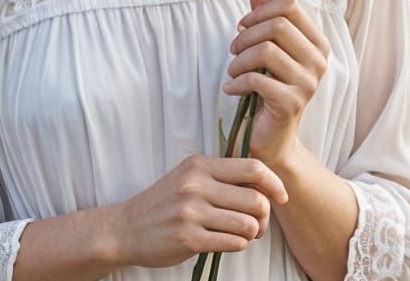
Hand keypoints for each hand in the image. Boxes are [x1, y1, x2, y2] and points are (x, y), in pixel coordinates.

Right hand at [114, 154, 288, 267]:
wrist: (127, 228)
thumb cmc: (164, 203)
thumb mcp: (189, 178)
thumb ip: (220, 177)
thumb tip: (263, 184)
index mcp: (199, 165)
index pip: (251, 167)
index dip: (274, 183)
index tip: (282, 196)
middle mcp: (196, 185)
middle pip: (255, 198)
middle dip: (264, 216)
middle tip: (258, 224)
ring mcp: (192, 211)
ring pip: (248, 224)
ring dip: (252, 233)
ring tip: (242, 234)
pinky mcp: (189, 238)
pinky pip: (234, 243)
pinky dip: (237, 244)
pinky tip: (226, 241)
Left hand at [223, 0, 330, 169]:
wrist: (273, 137)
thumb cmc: (269, 88)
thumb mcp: (267, 50)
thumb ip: (265, 19)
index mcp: (317, 43)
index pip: (291, 6)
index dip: (261, 11)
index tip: (243, 25)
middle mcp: (319, 61)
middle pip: (277, 25)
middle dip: (246, 34)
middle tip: (234, 50)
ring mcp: (308, 83)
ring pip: (265, 50)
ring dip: (239, 59)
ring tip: (233, 71)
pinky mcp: (292, 103)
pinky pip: (257, 79)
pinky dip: (237, 82)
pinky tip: (232, 89)